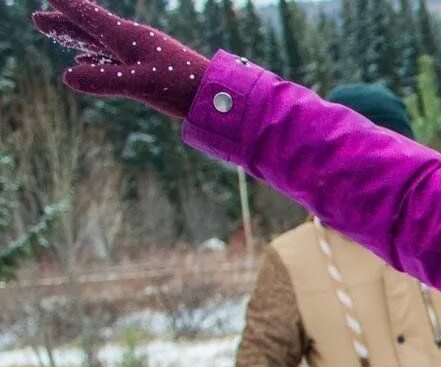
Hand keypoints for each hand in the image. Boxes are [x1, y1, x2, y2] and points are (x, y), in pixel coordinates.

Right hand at [32, 0, 208, 118]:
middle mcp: (132, 42)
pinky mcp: (149, 71)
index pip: (88, 16)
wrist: (217, 97)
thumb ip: (105, 80)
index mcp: (127, 37)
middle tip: (37, 18)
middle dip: (63, 23)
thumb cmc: (182, 86)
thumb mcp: (141, 84)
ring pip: (100, 43)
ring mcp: (141, 55)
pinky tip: (87, 64)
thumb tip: (67, 76)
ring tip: (57, 34)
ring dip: (76, 38)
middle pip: (89, 28)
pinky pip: (113, 60)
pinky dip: (96, 59)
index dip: (65, 7)